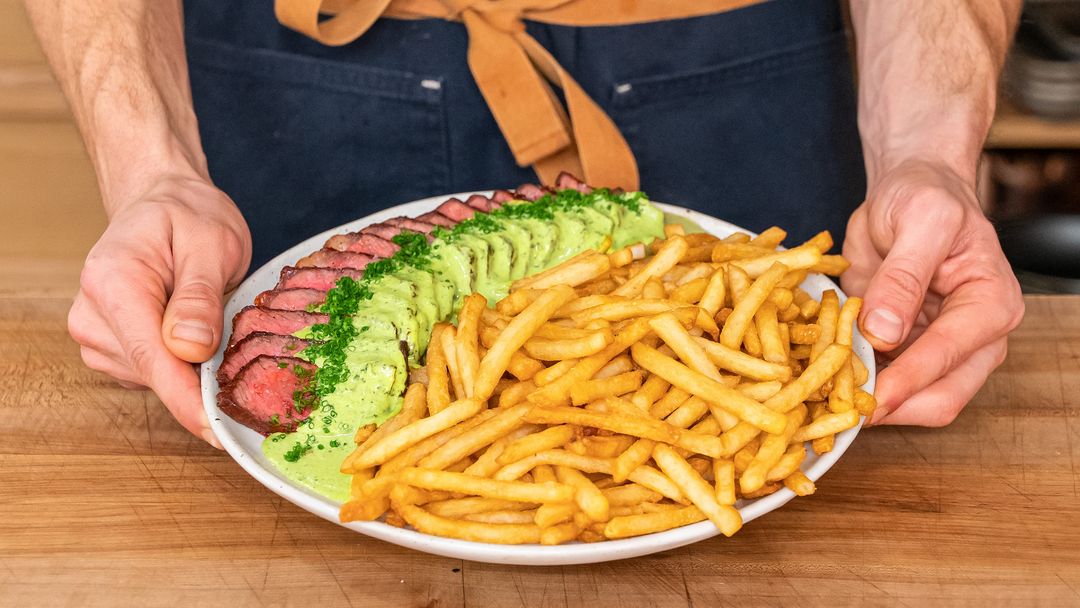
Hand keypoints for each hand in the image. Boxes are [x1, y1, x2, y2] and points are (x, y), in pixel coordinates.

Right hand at [68, 175, 250, 445]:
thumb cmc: (189, 217)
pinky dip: (186, 365)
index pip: (151, 358)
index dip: (187, 401)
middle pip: (155, 374)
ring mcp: (99, 337)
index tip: (220, 433)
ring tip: (216, 318)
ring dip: (195, 366)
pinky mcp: (114, 351)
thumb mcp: (211, 244)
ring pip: (158, 379)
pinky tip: (199, 333)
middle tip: (248, 351)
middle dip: (203, 378)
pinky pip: (157, 374)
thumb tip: (190, 350)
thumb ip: (199, 296)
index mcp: (112, 282)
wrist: (165, 204)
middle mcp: (93, 315)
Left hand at [841, 159, 1023, 425]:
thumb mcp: (919, 220)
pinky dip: (857, 387)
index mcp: (990, 304)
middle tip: (841, 411)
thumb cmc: (924, 197)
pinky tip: (824, 384)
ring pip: (913, 402)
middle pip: (941, 398)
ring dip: (871, 404)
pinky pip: (885, 384)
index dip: (908, 380)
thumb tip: (886, 332)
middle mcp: (976, 337)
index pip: (950, 355)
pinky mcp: (907, 352)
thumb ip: (903, 276)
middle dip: (892, 408)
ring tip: (825, 399)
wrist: (909, 192)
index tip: (871, 398)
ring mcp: (941, 350)